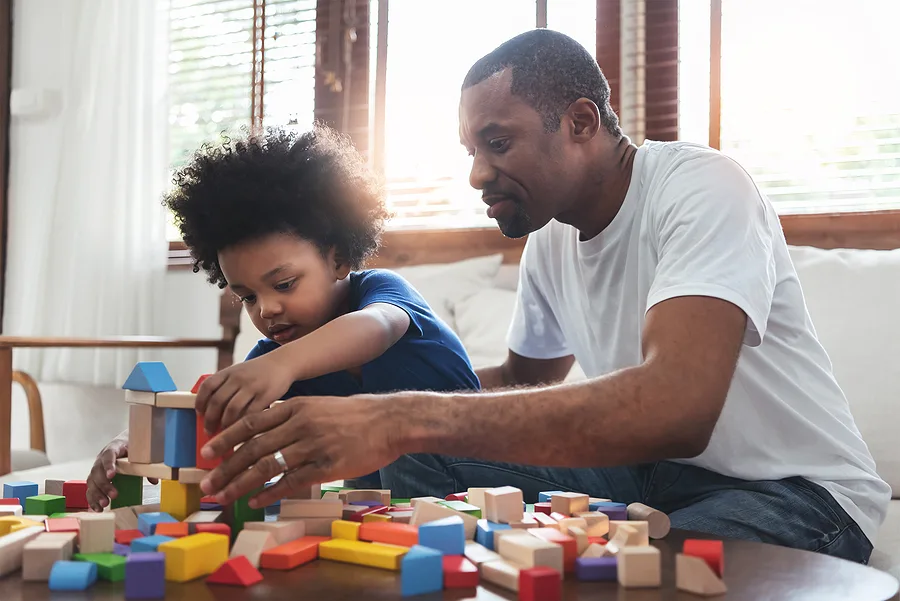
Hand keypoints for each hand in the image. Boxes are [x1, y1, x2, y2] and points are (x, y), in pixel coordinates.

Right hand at [86, 435, 158, 511]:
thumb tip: (154, 480)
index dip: (109, 465)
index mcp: (113, 448)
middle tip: (114, 495)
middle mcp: (101, 458)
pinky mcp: (95, 479)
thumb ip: (145, 466)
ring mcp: (97, 469)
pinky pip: (90, 489)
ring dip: (97, 494)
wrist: (124, 442)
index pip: (109, 455)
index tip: (112, 475)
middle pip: (98, 471)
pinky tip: (98, 508)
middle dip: (105, 484)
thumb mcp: (138, 453)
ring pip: (92, 481)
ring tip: (105, 504)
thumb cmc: (130, 448)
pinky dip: (93, 500)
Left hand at [195, 353, 295, 434]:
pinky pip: (250, 413)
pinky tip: (241, 430)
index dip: (200, 402)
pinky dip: (243, 424)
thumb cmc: (258, 372)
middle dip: (210, 419)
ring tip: (224, 434)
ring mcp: (252, 386)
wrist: (282, 363)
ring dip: (225, 425)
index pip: (207, 386)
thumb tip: (210, 411)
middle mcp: (238, 378)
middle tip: (209, 430)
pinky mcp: (266, 395)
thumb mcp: (238, 372)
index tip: (199, 414)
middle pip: (217, 401)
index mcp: (229, 372)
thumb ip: (225, 387)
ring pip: (232, 409)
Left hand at [198, 395, 399, 507]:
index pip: (251, 423)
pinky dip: (269, 493)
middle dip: (225, 467)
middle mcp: (300, 425)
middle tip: (207, 483)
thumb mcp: (317, 405)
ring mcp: (313, 446)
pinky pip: (290, 482)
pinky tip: (254, 501)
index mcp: (296, 407)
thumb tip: (262, 428)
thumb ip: (290, 415)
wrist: (388, 421)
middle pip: (253, 448)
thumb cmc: (354, 414)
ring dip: (240, 483)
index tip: (207, 452)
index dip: (226, 439)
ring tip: (223, 495)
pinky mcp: (327, 467)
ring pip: (267, 466)